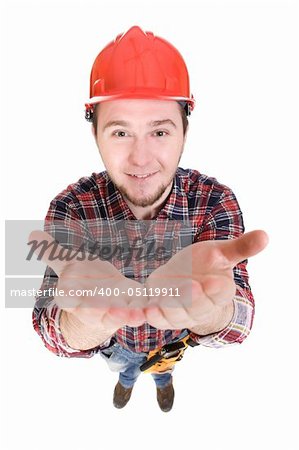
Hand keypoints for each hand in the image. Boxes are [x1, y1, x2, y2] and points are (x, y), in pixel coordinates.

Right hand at [28, 230, 146, 331]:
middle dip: (102, 310)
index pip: (68, 298)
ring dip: (125, 316)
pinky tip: (147, 309)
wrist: (100, 292)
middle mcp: (87, 308)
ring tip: (135, 315)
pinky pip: (132, 313)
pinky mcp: (126, 311)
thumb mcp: (67, 263)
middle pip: (93, 309)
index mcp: (69, 296)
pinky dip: (139, 313)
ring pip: (115, 315)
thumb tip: (31, 234)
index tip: (75, 300)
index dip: (73, 299)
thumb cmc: (82, 276)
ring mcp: (107, 312)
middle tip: (112, 309)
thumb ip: (52, 251)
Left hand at [144, 230, 268, 331]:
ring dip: (164, 310)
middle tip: (189, 286)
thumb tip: (265, 235)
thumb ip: (240, 247)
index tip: (216, 281)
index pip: (220, 292)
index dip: (217, 288)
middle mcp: (199, 306)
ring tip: (156, 302)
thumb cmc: (207, 266)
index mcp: (218, 291)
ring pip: (172, 313)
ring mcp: (178, 312)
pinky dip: (145, 315)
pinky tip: (140, 311)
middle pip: (195, 305)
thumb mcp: (221, 254)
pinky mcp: (160, 312)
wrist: (188, 281)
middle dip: (191, 297)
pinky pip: (152, 316)